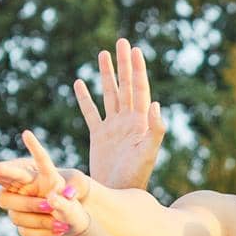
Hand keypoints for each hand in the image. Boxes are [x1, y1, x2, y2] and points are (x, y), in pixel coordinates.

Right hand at [0, 146, 89, 235]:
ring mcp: (17, 209)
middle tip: (50, 207)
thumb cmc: (75, 189)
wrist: (76, 213)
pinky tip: (59, 229)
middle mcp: (15, 189)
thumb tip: (52, 199)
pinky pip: (25, 232)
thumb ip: (69, 185)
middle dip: (28, 204)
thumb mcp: (78, 183)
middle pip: (4, 199)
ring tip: (62, 222)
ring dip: (39, 220)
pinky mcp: (22, 224)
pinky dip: (43, 231)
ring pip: (15, 217)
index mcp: (25, 172)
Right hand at [76, 38, 165, 191]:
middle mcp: (127, 122)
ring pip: (109, 95)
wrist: (116, 194)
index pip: (139, 90)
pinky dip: (85, 98)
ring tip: (103, 54)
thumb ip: (155, 130)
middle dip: (124, 64)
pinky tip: (80, 83)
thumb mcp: (147, 153)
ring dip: (107, 75)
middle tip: (122, 41)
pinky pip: (91, 112)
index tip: (135, 49)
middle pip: (125, 86)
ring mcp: (113, 128)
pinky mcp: (99, 137)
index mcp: (140, 123)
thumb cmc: (134, 178)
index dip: (137, 69)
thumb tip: (155, 103)